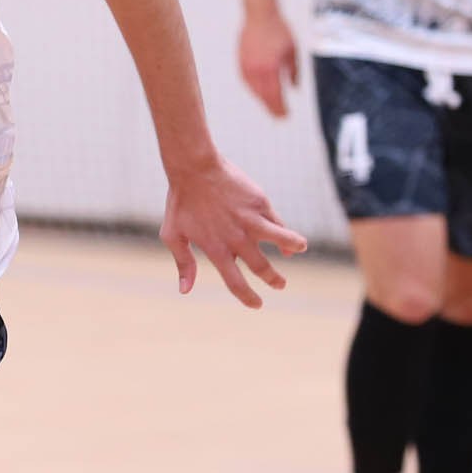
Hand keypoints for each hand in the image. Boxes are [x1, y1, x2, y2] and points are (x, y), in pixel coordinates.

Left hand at [161, 156, 305, 307]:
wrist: (194, 168)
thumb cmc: (181, 202)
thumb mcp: (172, 235)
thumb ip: (183, 263)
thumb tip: (185, 291)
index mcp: (216, 249)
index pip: (235, 282)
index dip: (247, 297)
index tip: (257, 304)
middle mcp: (237, 238)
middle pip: (261, 267)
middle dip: (274, 280)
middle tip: (280, 285)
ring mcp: (251, 220)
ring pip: (281, 240)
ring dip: (293, 247)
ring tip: (299, 251)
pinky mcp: (260, 203)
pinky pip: (277, 222)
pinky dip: (286, 232)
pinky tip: (290, 239)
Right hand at [237, 9, 300, 119]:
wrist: (260, 15)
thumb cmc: (279, 31)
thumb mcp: (292, 51)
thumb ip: (293, 71)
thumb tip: (294, 88)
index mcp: (271, 67)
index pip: (275, 95)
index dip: (280, 108)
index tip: (286, 116)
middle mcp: (257, 70)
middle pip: (264, 96)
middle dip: (272, 108)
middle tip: (280, 117)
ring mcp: (247, 66)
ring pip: (254, 91)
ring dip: (263, 100)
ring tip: (272, 106)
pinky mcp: (241, 63)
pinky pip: (247, 82)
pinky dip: (255, 90)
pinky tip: (261, 93)